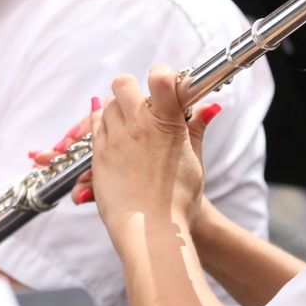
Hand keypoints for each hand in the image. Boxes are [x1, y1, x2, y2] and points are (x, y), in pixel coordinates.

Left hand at [88, 65, 212, 235]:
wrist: (150, 230)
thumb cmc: (179, 202)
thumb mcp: (195, 163)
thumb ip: (197, 130)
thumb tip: (211, 107)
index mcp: (167, 123)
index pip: (161, 78)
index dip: (162, 75)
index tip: (166, 85)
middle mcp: (138, 125)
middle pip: (124, 84)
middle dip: (132, 89)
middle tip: (142, 105)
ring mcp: (115, 138)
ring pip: (107, 105)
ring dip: (116, 109)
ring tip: (128, 126)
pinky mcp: (98, 155)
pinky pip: (94, 128)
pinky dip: (102, 126)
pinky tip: (112, 135)